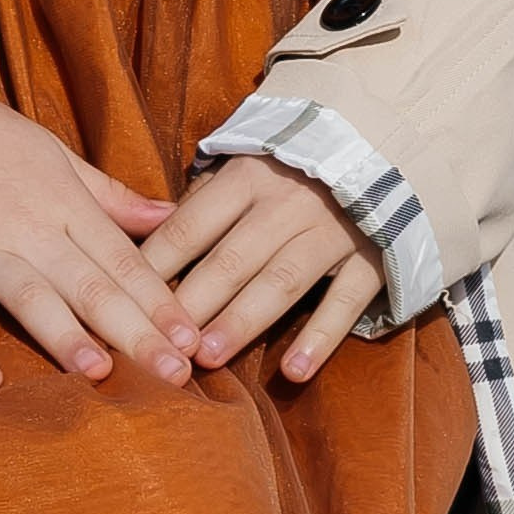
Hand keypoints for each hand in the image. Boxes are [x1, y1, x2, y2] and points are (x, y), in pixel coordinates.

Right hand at [0, 16, 200, 395]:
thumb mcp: (54, 153)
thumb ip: (111, 195)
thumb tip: (170, 215)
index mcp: (64, 202)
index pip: (122, 260)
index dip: (160, 302)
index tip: (193, 341)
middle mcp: (28, 227)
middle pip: (89, 285)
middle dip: (135, 332)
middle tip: (174, 376)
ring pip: (30, 295)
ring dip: (65, 336)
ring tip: (99, 373)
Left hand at [141, 155, 384, 379]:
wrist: (390, 141)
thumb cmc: (297, 165)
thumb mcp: (248, 162)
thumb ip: (205, 199)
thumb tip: (146, 238)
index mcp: (248, 176)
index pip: (190, 225)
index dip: (157, 264)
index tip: (124, 302)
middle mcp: (287, 202)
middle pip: (231, 258)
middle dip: (193, 302)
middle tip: (162, 342)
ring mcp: (332, 230)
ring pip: (281, 281)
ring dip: (242, 320)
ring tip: (208, 358)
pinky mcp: (372, 257)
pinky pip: (346, 301)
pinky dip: (321, 336)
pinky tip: (293, 371)